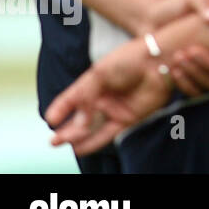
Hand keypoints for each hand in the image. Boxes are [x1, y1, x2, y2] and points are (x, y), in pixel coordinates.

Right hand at [45, 37, 171, 155]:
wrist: (158, 60)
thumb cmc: (129, 60)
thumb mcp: (100, 73)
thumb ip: (86, 97)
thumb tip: (79, 123)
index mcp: (92, 84)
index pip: (70, 99)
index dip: (59, 109)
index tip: (50, 120)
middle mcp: (102, 99)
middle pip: (79, 119)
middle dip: (65, 130)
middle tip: (53, 141)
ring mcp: (114, 109)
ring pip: (91, 129)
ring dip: (76, 138)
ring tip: (61, 144)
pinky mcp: (129, 118)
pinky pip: (107, 134)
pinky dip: (93, 142)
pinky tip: (79, 148)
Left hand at [139, 0, 208, 95]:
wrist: (150, 21)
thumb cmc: (176, 7)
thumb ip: (204, 3)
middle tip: (193, 50)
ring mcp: (207, 72)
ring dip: (197, 73)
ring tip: (178, 57)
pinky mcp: (190, 82)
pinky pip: (195, 93)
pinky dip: (186, 84)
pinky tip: (174, 70)